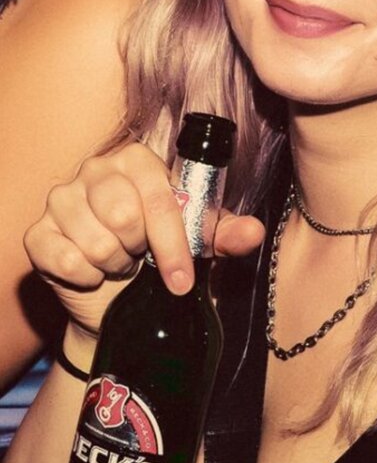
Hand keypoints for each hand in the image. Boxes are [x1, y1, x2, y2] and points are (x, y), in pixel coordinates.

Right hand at [24, 142, 263, 336]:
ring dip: (115, 265)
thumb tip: (253, 232)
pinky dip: (85, 277)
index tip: (183, 279)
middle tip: (142, 256)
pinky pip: (65, 259)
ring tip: (120, 262)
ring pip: (96, 242)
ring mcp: (61, 198)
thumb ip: (227, 234)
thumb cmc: (160, 257)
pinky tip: (92, 272)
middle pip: (123, 216)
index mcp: (136, 161)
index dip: (174, 244)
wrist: (120, 302)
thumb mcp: (200, 246)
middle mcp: (95, 170)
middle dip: (140, 250)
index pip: (158, 199)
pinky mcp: (38, 233)